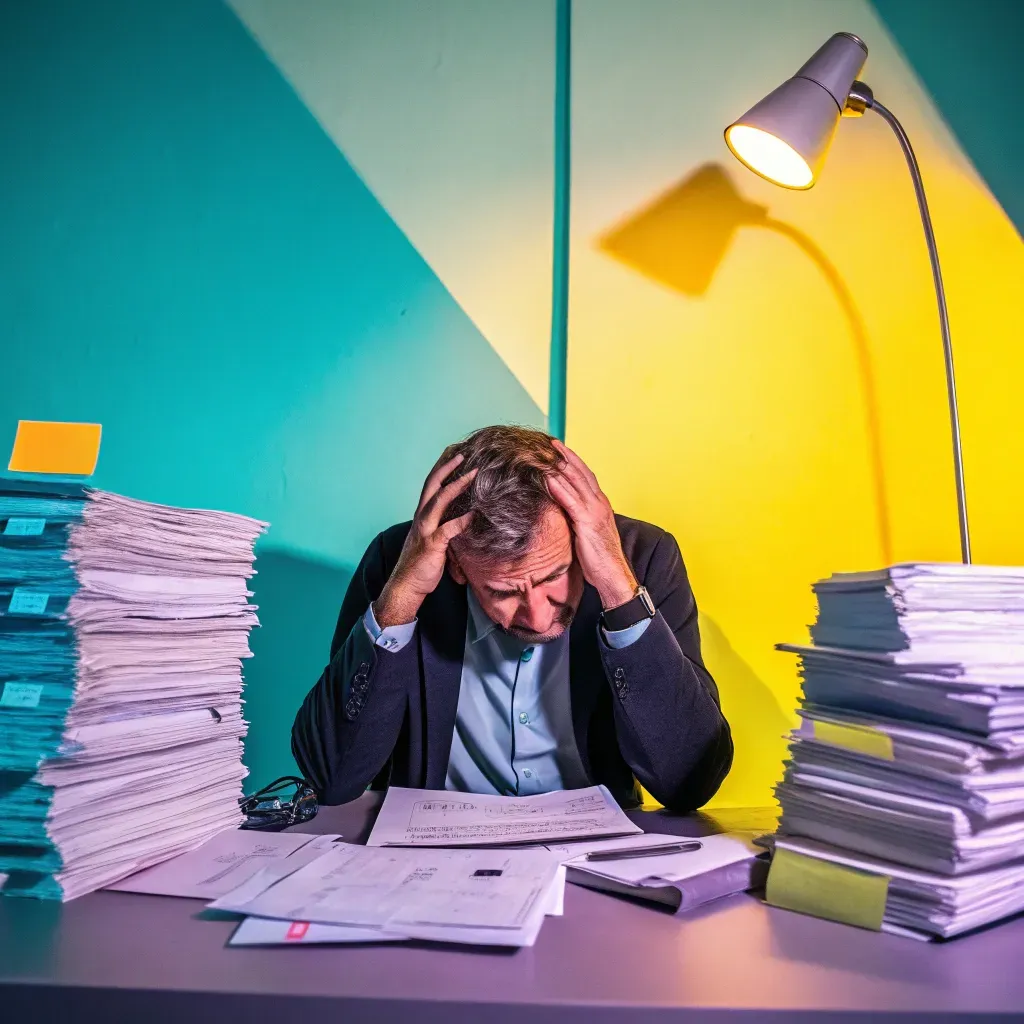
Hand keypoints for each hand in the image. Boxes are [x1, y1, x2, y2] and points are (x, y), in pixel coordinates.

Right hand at [374, 454, 476, 625]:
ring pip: (439, 501)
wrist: (406, 585)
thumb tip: (466, 518)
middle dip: (447, 467)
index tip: (455, 453)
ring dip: (456, 485)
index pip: (431, 485)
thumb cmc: (422, 564)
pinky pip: (448, 529)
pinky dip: (462, 521)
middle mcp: (421, 518)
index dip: (442, 468)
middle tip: (463, 453)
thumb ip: (446, 526)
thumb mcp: (434, 540)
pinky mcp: (431, 545)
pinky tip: (475, 514)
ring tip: (473, 474)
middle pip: (432, 485)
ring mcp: (425, 530)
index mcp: (422, 515)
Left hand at [546, 440, 637, 609]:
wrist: (613, 575)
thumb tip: (561, 512)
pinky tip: (548, 478)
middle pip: (581, 472)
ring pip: (576, 481)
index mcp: (600, 505)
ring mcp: (594, 511)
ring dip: (560, 466)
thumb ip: (576, 518)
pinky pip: (571, 500)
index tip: (560, 451)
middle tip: (551, 443)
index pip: (586, 476)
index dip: (573, 462)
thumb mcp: (586, 533)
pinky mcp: (587, 522)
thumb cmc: (599, 559)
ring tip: (546, 454)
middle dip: (566, 456)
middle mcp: (599, 503)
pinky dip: (559, 487)